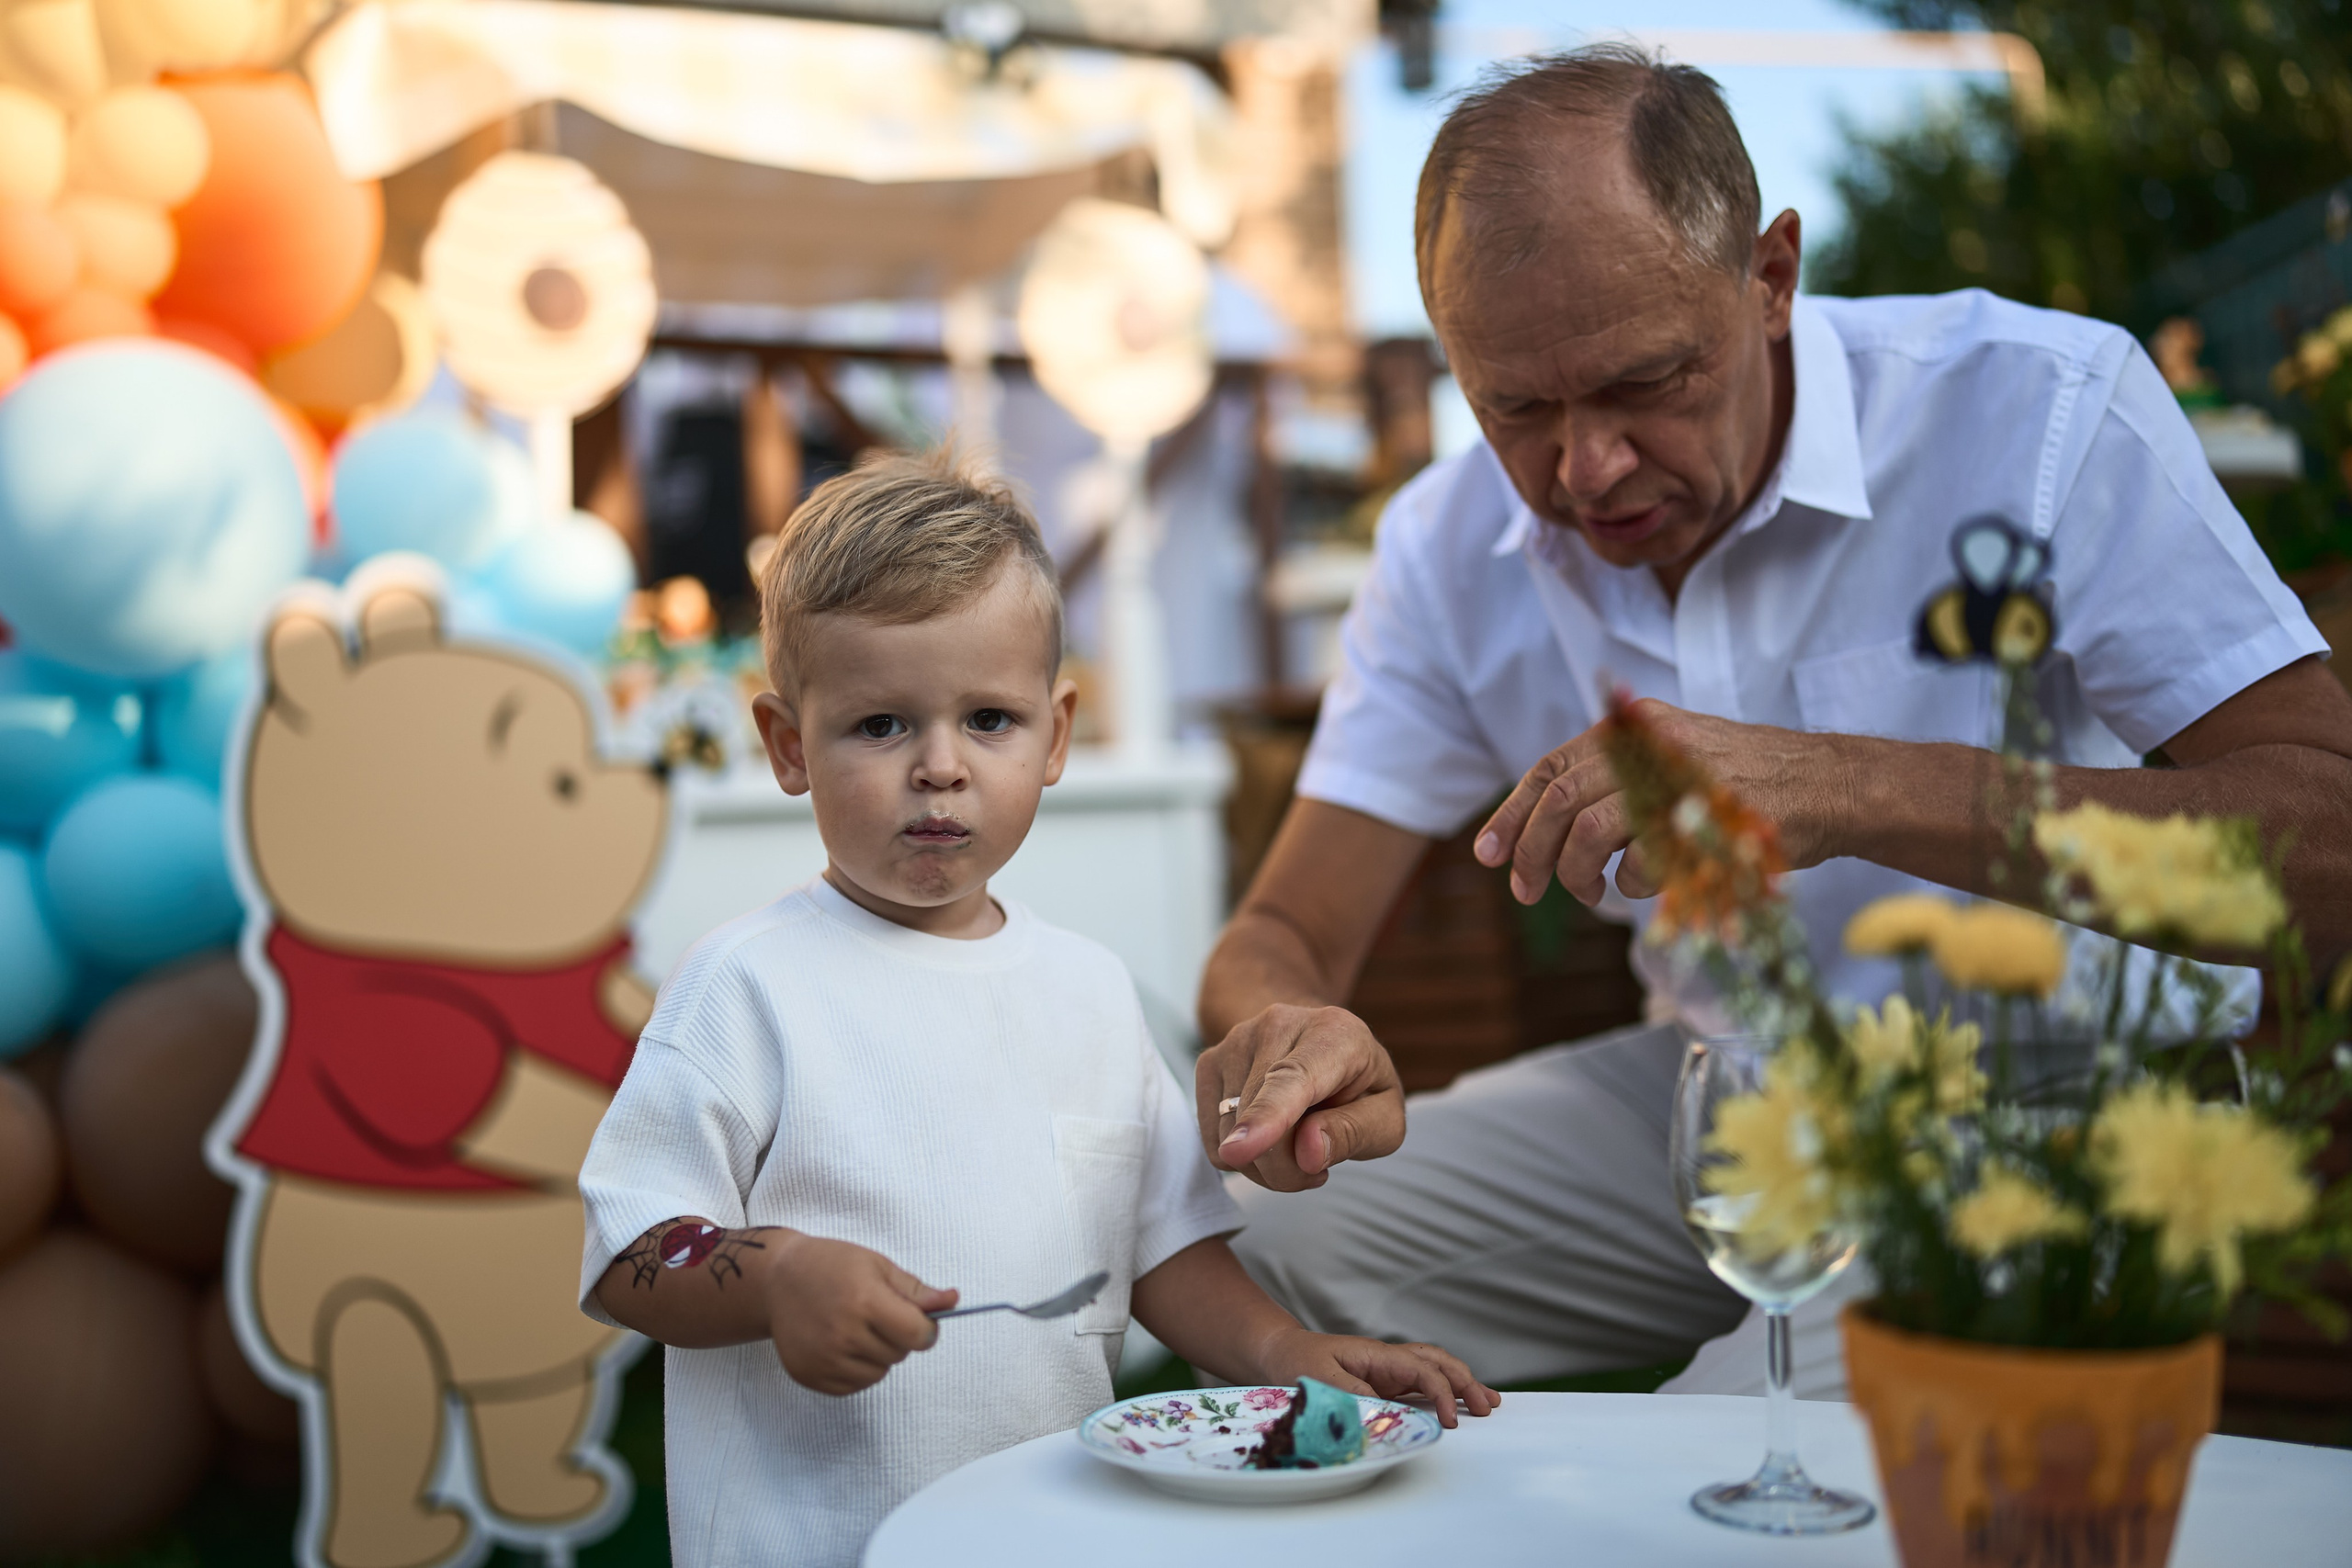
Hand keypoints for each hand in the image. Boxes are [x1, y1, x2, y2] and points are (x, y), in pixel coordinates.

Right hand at [760, 1234, 957, 1396]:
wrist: (778, 1280)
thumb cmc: (832, 1266)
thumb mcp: (878, 1267)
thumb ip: (917, 1291)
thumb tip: (953, 1301)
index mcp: (864, 1302)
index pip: (918, 1335)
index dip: (926, 1329)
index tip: (918, 1320)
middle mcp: (843, 1335)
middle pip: (900, 1354)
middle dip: (897, 1337)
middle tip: (874, 1313)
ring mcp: (824, 1360)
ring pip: (879, 1373)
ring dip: (877, 1355)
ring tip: (855, 1327)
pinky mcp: (810, 1376)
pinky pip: (854, 1385)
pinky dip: (856, 1369)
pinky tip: (840, 1344)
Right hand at [1197, 1004, 1404, 1191]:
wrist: (1319, 1044)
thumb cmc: (1359, 1086)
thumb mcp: (1385, 1119)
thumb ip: (1354, 1134)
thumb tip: (1308, 1152)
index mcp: (1335, 1033)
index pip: (1294, 1077)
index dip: (1268, 1116)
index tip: (1241, 1150)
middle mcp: (1278, 1024)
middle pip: (1258, 1117)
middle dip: (1284, 1168)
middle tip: (1315, 1169)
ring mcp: (1237, 1039)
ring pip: (1229, 1133)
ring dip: (1262, 1165)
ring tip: (1296, 1146)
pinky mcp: (1210, 1061)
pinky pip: (1211, 1137)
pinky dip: (1239, 1156)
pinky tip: (1269, 1138)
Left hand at [1255, 1327, 1498, 1429]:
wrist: (1280, 1353)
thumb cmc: (1298, 1362)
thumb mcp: (1320, 1379)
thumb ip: (1353, 1393)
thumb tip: (1386, 1410)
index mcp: (1378, 1356)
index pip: (1421, 1371)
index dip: (1440, 1394)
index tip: (1451, 1421)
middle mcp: (1388, 1361)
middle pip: (1437, 1364)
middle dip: (1465, 1382)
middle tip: (1488, 1406)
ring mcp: (1388, 1371)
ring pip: (1434, 1371)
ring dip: (1461, 1384)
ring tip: (1488, 1402)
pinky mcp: (1383, 1383)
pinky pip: (1420, 1385)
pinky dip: (1442, 1393)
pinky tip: (1457, 1404)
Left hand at [1474, 699, 1853, 905]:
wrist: (1827, 784)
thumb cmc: (1744, 782)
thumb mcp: (1674, 756)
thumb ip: (1617, 778)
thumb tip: (1547, 831)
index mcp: (1635, 728)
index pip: (1551, 765)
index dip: (1511, 811)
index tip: (1488, 854)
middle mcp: (1650, 747)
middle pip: (1560, 800)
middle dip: (1531, 851)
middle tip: (1526, 890)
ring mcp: (1676, 782)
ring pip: (1590, 832)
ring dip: (1577, 873)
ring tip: (1590, 893)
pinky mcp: (1704, 822)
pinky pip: (1641, 864)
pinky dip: (1634, 885)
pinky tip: (1648, 885)